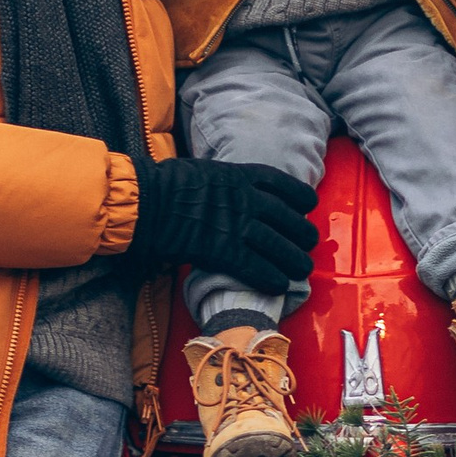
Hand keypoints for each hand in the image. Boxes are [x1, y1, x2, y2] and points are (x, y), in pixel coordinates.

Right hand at [122, 156, 319, 291]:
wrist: (146, 202)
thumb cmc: (166, 184)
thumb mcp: (204, 171)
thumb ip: (225, 182)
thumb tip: (229, 191)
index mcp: (241, 176)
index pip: (284, 185)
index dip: (301, 197)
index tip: (308, 206)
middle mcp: (246, 200)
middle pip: (289, 218)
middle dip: (303, 233)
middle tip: (309, 244)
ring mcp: (237, 226)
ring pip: (279, 246)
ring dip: (294, 261)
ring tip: (302, 270)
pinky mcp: (224, 251)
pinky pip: (256, 267)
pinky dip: (271, 278)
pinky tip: (279, 285)